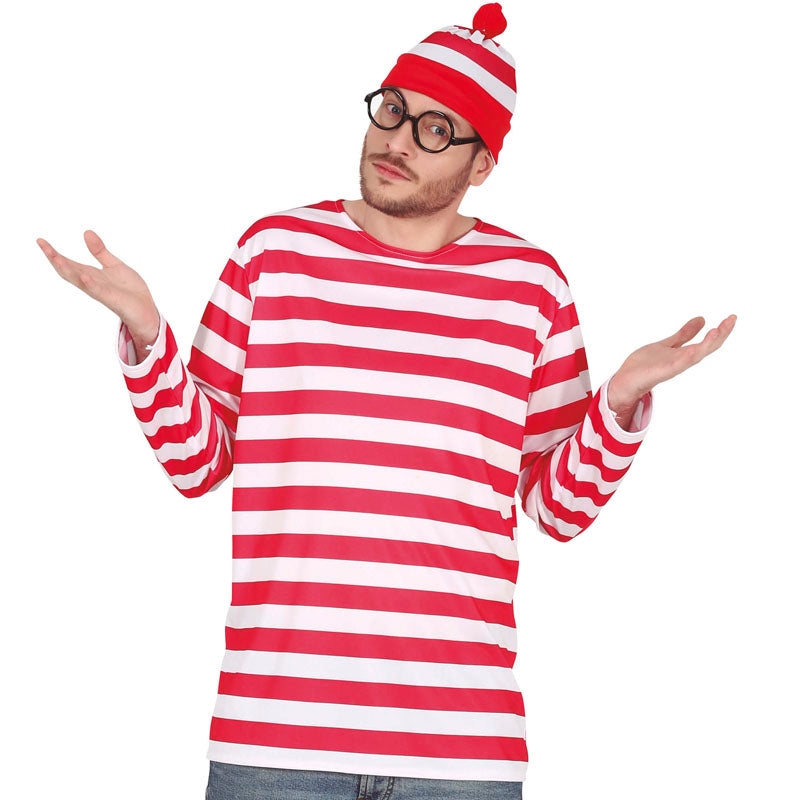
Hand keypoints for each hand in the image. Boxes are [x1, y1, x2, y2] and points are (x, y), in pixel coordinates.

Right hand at [37, 230, 159, 341]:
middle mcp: (92, 283)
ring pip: (80, 280)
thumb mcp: (114, 265)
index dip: (54, 253)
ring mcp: (101, 291)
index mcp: (91, 275)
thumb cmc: (129, 290)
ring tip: (56, 257)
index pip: (68, 263)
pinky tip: (84, 276)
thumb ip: (100, 251)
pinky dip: (91, 284)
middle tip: (42, 245)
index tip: (40, 240)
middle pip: (69, 270)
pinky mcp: (112, 298)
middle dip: (55, 259)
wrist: (146, 309)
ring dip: (68, 269)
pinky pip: (99, 291)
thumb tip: (86, 232)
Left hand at [608, 314, 737, 409]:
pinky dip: (692, 354)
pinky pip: (682, 362)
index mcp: (685, 354)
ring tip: (719, 329)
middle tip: (732, 318)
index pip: (708, 341)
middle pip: (708, 347)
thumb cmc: (645, 364)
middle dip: (721, 334)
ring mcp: (676, 365)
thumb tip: (701, 319)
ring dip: (710, 342)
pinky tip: (698, 346)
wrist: (626, 380)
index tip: (732, 317)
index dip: (721, 331)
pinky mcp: (666, 370)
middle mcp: (683, 360)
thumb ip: (684, 334)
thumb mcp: (668, 344)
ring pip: (698, 354)